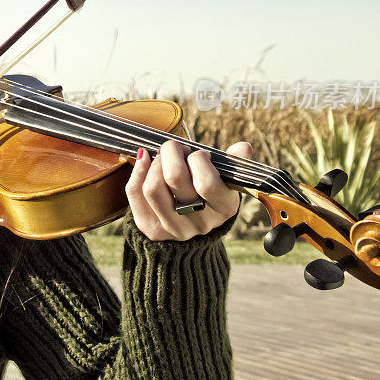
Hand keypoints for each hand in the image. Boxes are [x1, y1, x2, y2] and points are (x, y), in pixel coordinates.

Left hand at [126, 140, 251, 240]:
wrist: (191, 232)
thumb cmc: (207, 196)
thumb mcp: (225, 182)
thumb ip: (232, 164)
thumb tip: (243, 147)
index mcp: (223, 208)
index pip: (206, 181)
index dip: (198, 159)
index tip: (198, 155)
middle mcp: (200, 223)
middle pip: (175, 178)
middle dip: (171, 151)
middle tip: (175, 149)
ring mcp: (174, 229)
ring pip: (152, 187)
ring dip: (154, 163)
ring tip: (161, 158)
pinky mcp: (151, 229)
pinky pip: (135, 193)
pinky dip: (138, 170)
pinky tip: (145, 160)